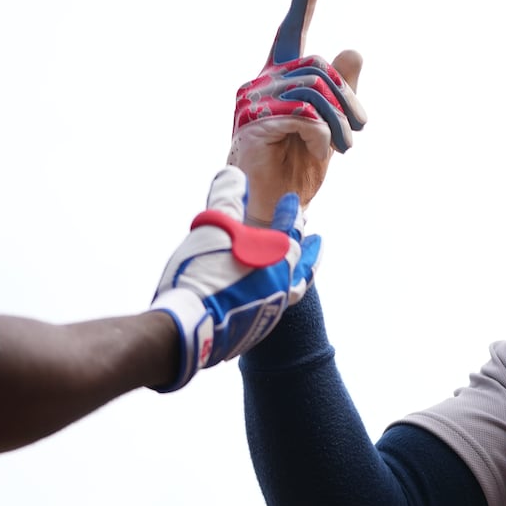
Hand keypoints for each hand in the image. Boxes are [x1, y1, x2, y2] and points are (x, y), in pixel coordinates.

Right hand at [149, 166, 321, 392]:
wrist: (189, 328)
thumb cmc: (202, 274)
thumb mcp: (211, 229)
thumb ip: (225, 200)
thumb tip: (234, 174)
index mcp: (276, 258)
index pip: (289, 228)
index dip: (289, 213)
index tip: (292, 201)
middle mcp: (280, 285)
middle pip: (302, 263)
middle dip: (308, 249)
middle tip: (316, 240)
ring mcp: (270, 310)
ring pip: (293, 288)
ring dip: (298, 274)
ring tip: (299, 270)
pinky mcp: (255, 331)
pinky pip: (274, 308)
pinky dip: (276, 295)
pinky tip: (267, 296)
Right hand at [228, 0, 365, 224]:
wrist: (275, 207)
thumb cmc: (299, 167)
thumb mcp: (331, 126)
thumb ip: (340, 91)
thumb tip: (353, 51)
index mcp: (280, 78)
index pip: (291, 32)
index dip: (303, 2)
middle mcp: (262, 82)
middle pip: (319, 66)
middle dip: (348, 99)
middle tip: (358, 130)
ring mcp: (253, 101)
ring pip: (315, 89)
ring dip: (339, 121)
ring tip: (341, 147)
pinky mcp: (253, 124)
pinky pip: (304, 115)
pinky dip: (323, 135)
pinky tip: (322, 152)